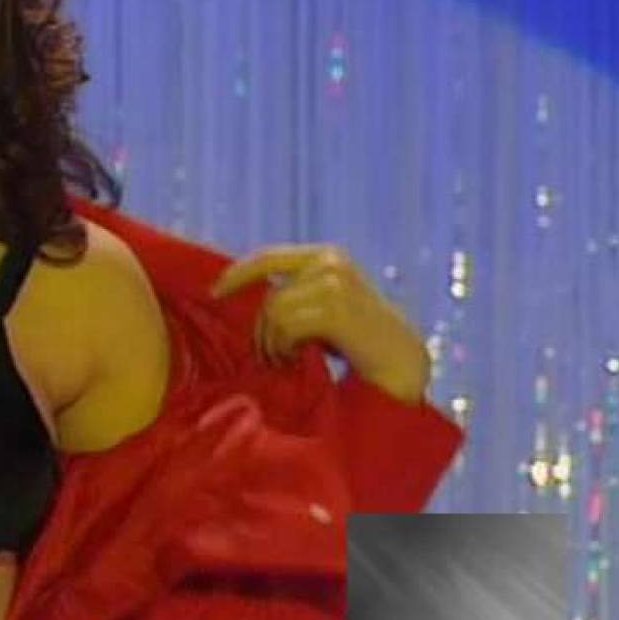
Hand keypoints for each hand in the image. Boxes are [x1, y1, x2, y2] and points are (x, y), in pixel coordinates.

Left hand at [211, 244, 428, 401]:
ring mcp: (335, 282)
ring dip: (274, 344)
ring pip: (274, 311)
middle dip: (263, 331)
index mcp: (326, 256)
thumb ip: (294, 293)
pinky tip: (299, 360)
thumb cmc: (360, 342)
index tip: (214, 292)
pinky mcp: (336, 306)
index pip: (268, 258)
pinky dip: (285, 348)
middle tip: (275, 357)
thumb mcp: (323, 307)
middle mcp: (330, 261)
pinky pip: (285, 326)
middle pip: (268, 295)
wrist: (404, 364)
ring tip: (289, 360)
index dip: (238, 274)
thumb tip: (243, 293)